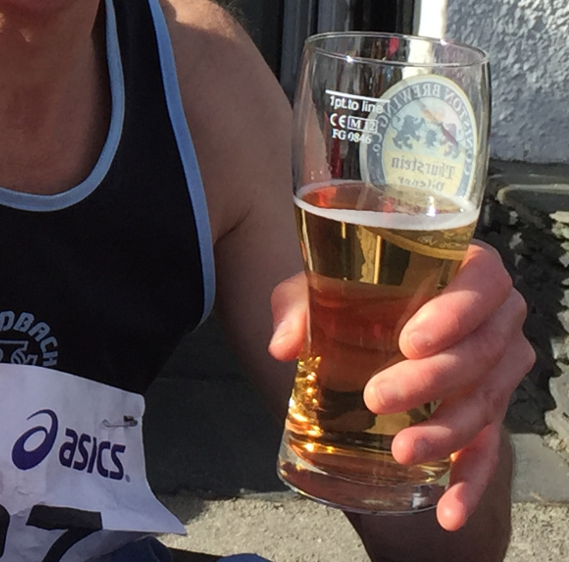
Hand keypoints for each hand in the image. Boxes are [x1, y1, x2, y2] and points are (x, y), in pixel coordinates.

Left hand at [268, 242, 531, 529]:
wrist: (378, 320)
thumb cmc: (354, 291)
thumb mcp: (322, 287)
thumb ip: (300, 306)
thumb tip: (282, 346)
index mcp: (467, 268)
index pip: (484, 281)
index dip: (456, 311)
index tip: (410, 341)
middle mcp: (496, 317)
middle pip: (480, 350)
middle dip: (432, 380)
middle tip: (378, 398)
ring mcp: (500, 367)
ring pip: (486, 402)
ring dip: (446, 433)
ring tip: (400, 451)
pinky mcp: (491, 412)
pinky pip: (490, 450)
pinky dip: (469, 484)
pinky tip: (447, 512)